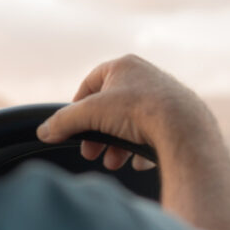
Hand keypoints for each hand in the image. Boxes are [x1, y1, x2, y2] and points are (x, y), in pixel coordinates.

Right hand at [36, 54, 216, 170]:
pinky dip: (143, 149)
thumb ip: (63, 122)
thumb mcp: (91, 114)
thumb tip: (43, 132)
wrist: (186, 129)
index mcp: (125, 66)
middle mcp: (148, 77)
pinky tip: (139, 163)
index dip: (78, 109)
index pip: (91, 85)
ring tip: (114, 163)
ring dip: (119, 146)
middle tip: (92, 154)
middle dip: (99, 135)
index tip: (72, 129)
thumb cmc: (139, 112)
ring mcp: (167, 97)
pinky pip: (156, 134)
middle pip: (113, 109)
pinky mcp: (182, 119)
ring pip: (134, 124)